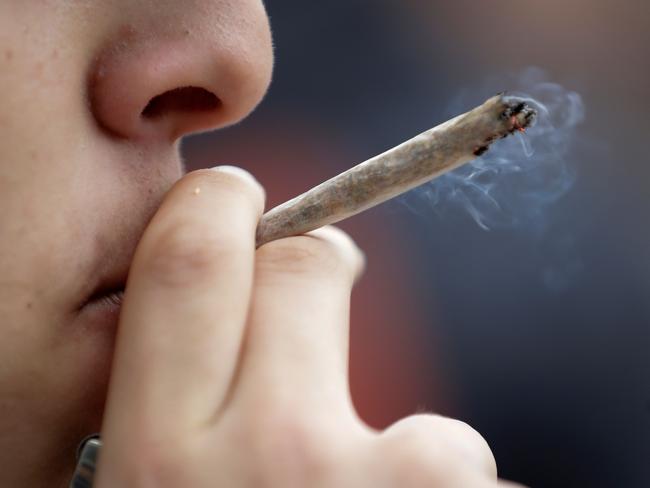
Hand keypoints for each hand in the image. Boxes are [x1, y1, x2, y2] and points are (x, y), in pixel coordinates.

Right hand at [95, 166, 522, 486]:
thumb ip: (155, 414)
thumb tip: (179, 327)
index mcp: (157, 459)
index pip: (189, 264)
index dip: (216, 210)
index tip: (234, 206)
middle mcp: (264, 457)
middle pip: (303, 263)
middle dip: (309, 255)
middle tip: (317, 275)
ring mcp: (367, 479)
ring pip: (391, 361)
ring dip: (379, 409)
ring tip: (361, 477)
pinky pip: (446, 449)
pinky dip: (424, 476)